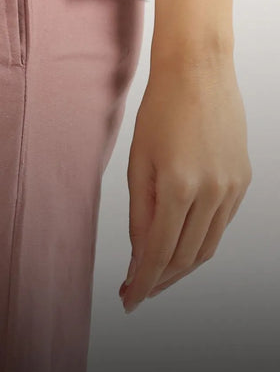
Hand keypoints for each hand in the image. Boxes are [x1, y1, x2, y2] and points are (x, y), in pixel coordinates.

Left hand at [119, 52, 251, 312]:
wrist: (199, 71)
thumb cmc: (160, 109)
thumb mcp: (138, 160)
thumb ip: (140, 211)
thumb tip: (139, 252)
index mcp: (178, 186)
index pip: (158, 253)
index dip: (142, 282)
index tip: (128, 300)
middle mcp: (212, 192)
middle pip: (186, 257)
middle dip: (160, 280)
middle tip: (137, 290)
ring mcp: (232, 188)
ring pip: (207, 247)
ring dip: (181, 267)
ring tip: (157, 274)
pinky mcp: (243, 180)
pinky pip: (221, 224)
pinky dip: (200, 240)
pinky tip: (182, 243)